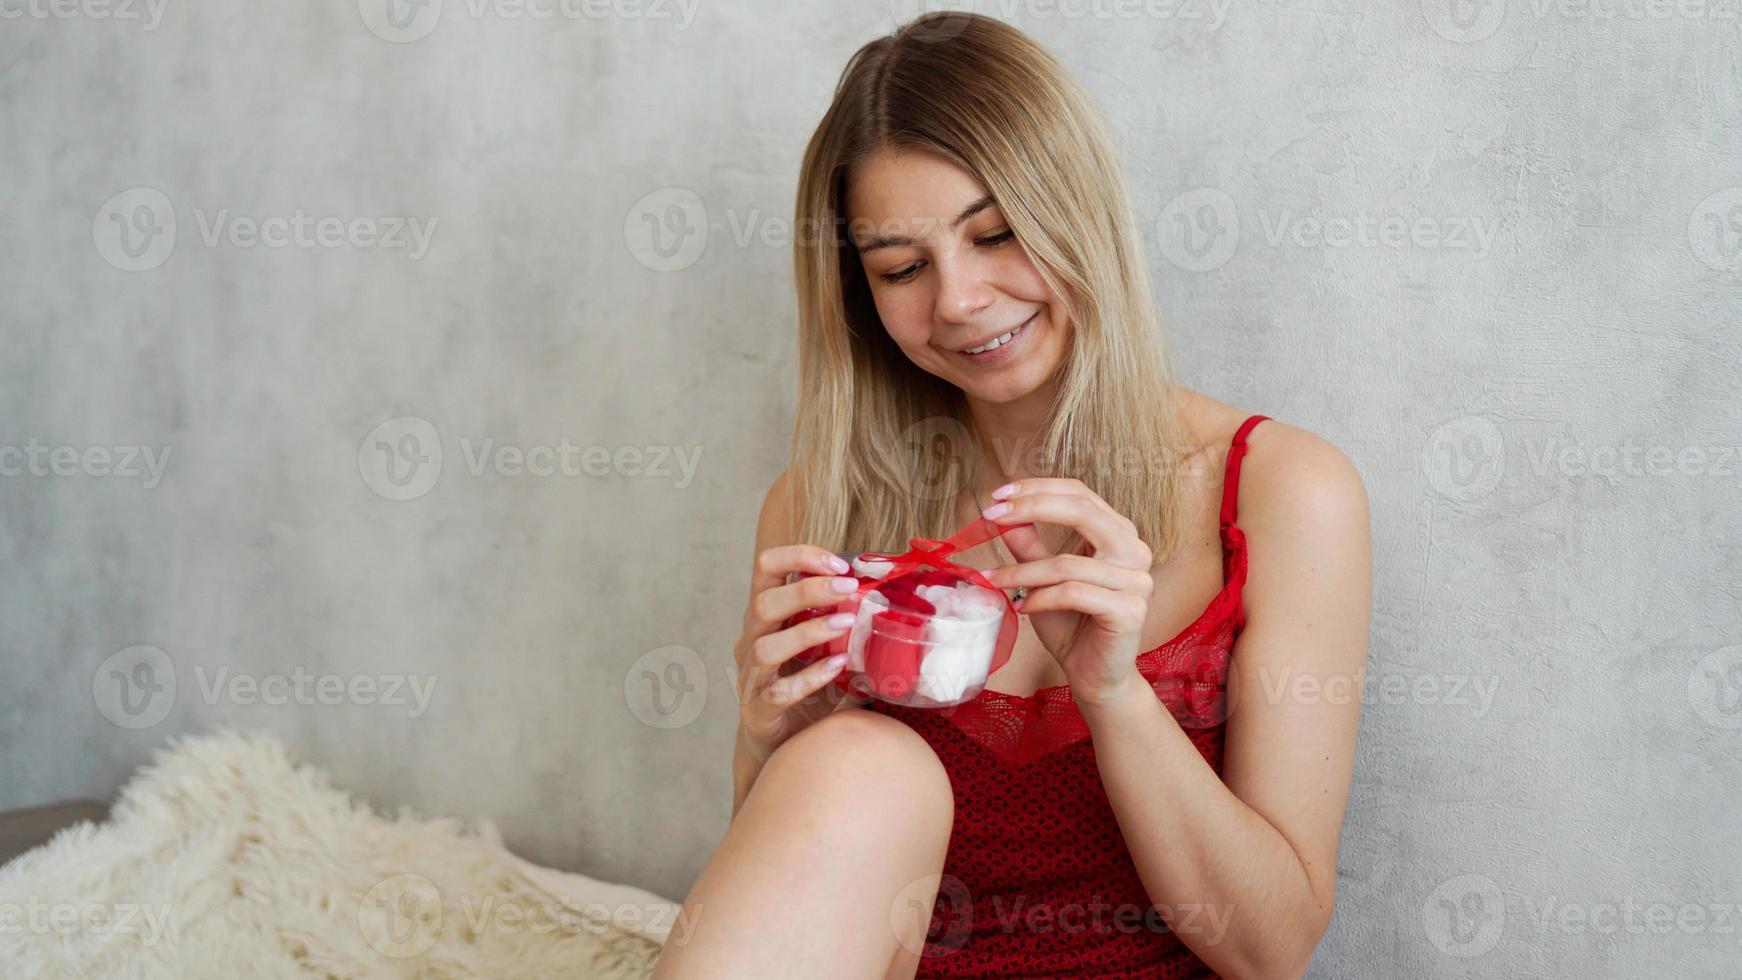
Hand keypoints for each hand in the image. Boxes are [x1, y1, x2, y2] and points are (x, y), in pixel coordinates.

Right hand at [733, 545, 865, 765]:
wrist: (780, 743)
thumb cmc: (805, 687)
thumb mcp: (823, 647)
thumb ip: (844, 623)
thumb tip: (891, 597)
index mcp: (765, 616)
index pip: (766, 568)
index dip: (798, 557)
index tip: (839, 564)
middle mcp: (750, 641)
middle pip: (763, 603)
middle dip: (807, 590)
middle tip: (847, 587)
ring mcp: (750, 677)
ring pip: (766, 647)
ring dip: (808, 632)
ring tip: (846, 623)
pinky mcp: (758, 711)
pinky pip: (779, 692)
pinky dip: (810, 677)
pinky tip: (839, 667)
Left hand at [978, 478, 1154, 705]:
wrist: (1094, 676)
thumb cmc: (1070, 625)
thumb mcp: (1041, 578)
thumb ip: (1028, 545)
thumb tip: (1001, 510)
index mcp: (1118, 534)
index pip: (1080, 494)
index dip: (1037, 489)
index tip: (997, 495)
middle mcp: (1135, 550)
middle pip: (1082, 511)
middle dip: (1031, 508)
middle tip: (991, 515)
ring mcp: (1137, 580)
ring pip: (1068, 563)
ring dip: (1021, 572)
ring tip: (993, 580)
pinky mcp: (1131, 609)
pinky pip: (1073, 593)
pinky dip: (1039, 599)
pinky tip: (1020, 607)